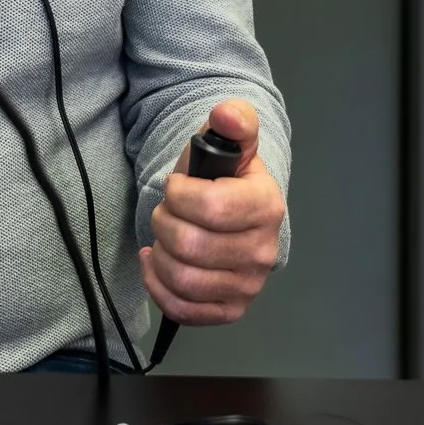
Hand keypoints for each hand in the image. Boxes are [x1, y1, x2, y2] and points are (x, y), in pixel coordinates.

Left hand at [139, 99, 284, 326]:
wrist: (233, 212)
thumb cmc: (224, 178)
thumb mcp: (229, 143)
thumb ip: (232, 121)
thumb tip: (226, 114)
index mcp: (266, 206)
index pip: (210, 208)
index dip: (178, 194)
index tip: (176, 186)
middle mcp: (263, 251)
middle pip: (189, 246)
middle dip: (163, 223)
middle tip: (166, 212)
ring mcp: (248, 285)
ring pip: (183, 280)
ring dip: (159, 255)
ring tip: (164, 237)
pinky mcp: (230, 308)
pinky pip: (184, 310)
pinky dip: (159, 287)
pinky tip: (157, 263)